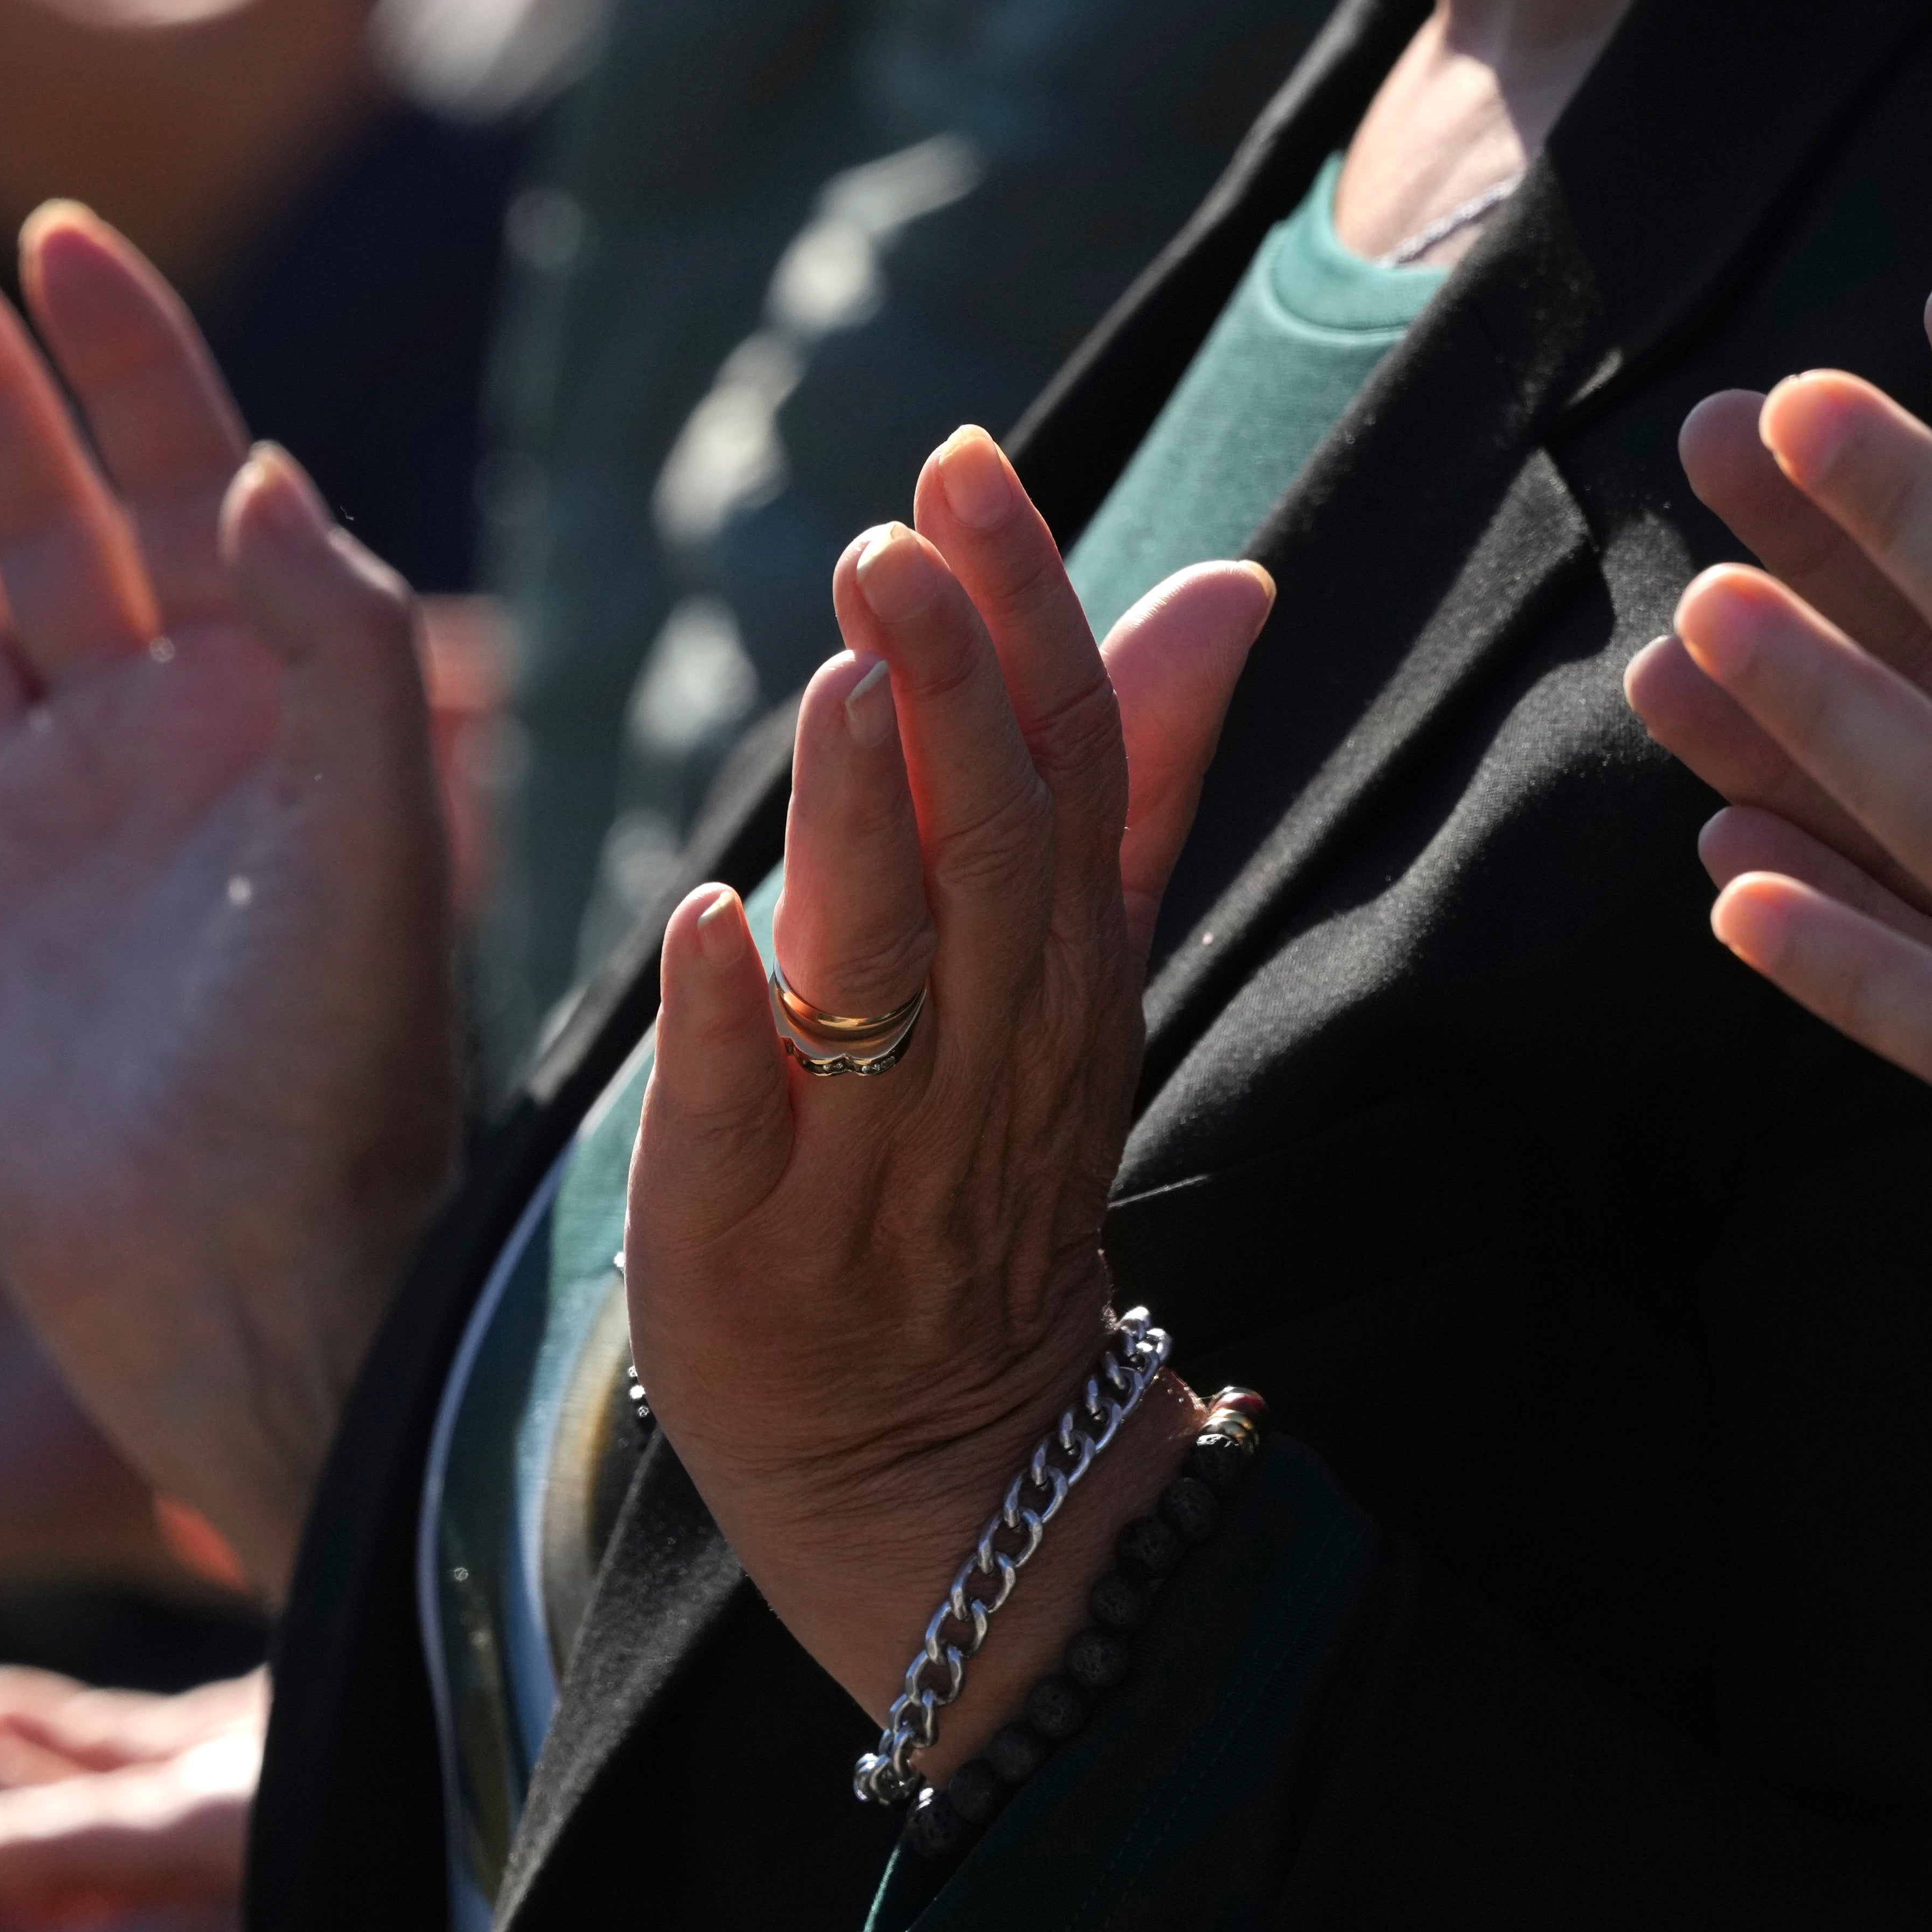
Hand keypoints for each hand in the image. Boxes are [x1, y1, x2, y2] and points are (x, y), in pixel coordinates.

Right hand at [0, 205, 459, 1604]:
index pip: (196, 487)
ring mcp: (35, 861)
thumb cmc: (336, 1084)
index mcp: (268, 722)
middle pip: (55, 530)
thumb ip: (336, 643)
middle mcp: (151, 769)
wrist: (254, 1291)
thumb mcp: (366, 842)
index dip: (134, 358)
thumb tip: (259, 464)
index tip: (61, 234)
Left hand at [624, 428, 1270, 1767]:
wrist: (945, 1465)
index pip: (1072, 763)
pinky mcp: (749, 1252)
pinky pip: (753, 1127)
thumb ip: (1136, 778)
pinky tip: (705, 920)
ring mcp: (873, 1156)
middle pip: (994, 851)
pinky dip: (734, 1026)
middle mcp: (989, 1050)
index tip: (965, 466)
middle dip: (947, 692)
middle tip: (884, 548)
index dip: (1028, 610)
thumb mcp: (1079, 980)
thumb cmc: (982, 1178)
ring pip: (889, 974)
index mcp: (1064, 971)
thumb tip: (1227, 583)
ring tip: (823, 686)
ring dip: (858, 827)